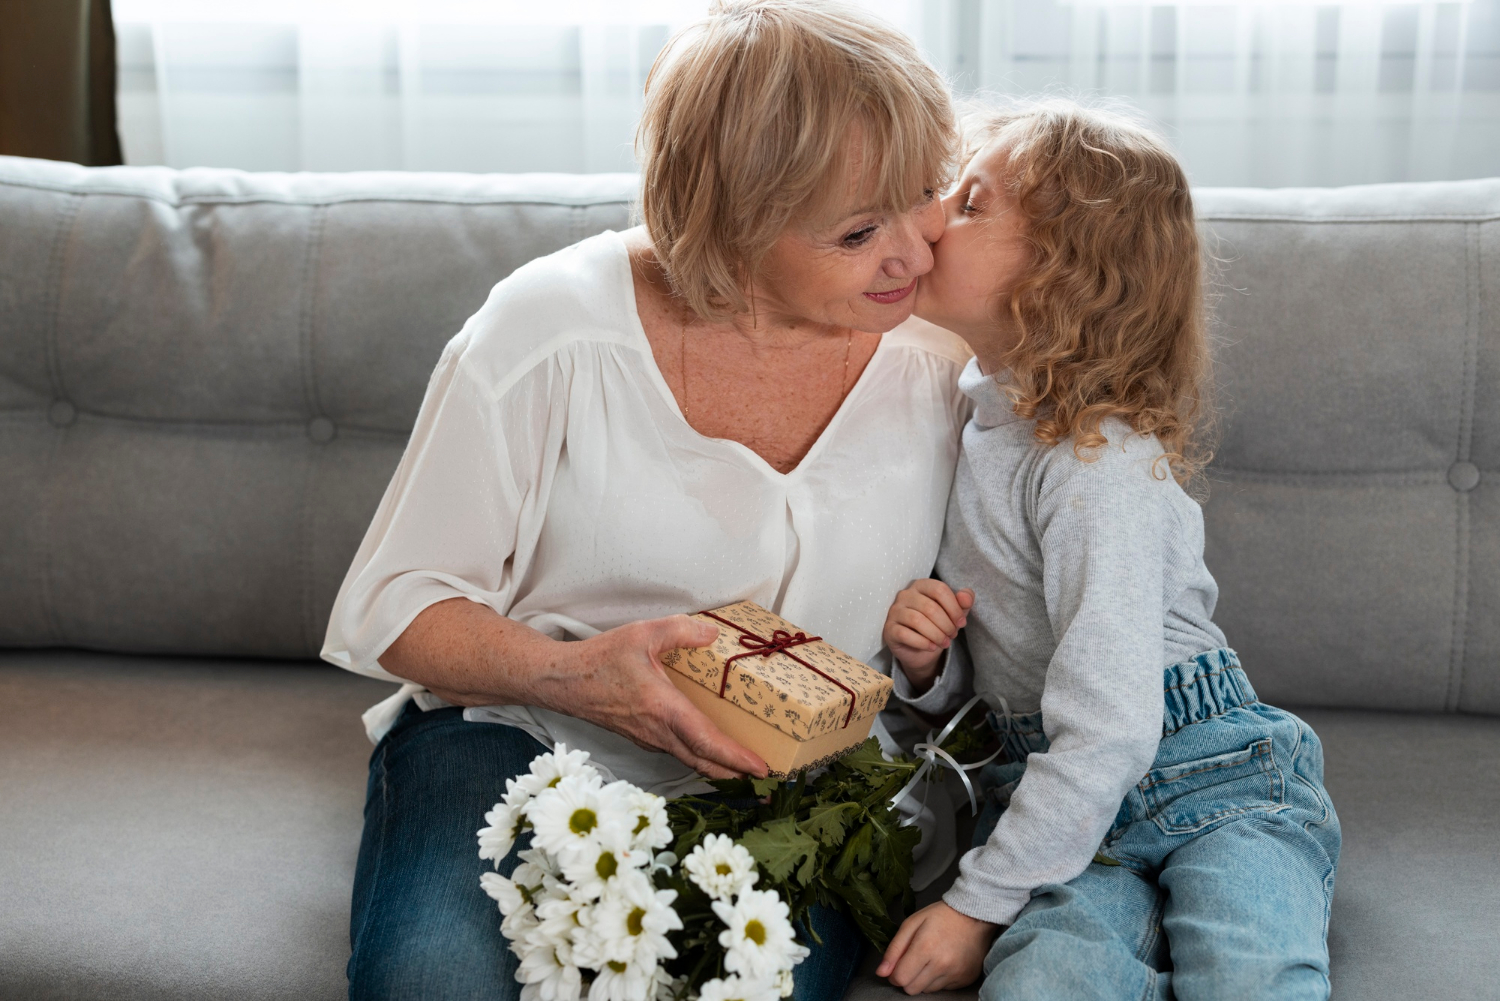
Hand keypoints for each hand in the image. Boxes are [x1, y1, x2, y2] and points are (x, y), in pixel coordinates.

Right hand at [551, 615, 768, 779]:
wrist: (562, 681)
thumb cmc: (600, 659)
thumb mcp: (642, 634)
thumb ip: (680, 630)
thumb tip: (713, 633)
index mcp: (663, 710)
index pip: (706, 742)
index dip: (736, 758)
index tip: (761, 768)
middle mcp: (658, 732)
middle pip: (703, 762)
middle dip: (736, 774)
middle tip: (765, 780)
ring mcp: (648, 738)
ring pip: (690, 760)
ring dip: (718, 768)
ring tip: (744, 769)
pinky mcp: (641, 737)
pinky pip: (677, 753)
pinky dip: (699, 758)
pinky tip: (708, 749)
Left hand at [876, 901, 997, 993]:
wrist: (975, 916)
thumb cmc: (940, 916)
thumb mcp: (912, 923)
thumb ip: (894, 949)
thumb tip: (881, 972)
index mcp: (925, 948)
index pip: (900, 978)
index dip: (894, 974)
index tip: (898, 964)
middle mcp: (941, 965)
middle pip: (912, 989)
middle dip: (908, 978)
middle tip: (914, 961)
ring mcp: (955, 974)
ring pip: (927, 991)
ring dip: (923, 979)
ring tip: (931, 959)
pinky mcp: (965, 979)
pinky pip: (943, 989)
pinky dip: (939, 979)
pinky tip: (944, 962)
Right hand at [882, 580, 973, 692]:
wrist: (921, 650)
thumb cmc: (937, 626)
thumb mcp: (954, 614)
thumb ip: (963, 602)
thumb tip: (966, 596)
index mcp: (921, 585)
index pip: (939, 589)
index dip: (954, 608)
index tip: (962, 622)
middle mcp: (905, 595)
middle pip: (930, 607)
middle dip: (946, 624)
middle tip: (953, 635)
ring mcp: (894, 611)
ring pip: (917, 621)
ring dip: (936, 634)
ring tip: (945, 642)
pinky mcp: (889, 629)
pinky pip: (905, 634)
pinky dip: (923, 642)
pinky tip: (932, 646)